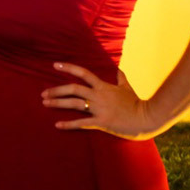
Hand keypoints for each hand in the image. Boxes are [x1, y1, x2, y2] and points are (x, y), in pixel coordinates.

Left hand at [41, 63, 158, 139]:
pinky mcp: (102, 122)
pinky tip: (57, 125)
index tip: (55, 65)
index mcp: (103, 86)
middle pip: (73, 89)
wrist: (146, 117)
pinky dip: (69, 124)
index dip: (68, 68)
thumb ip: (121, 78)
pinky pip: (82, 123)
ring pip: (74, 104)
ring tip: (45, 103)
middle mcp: (99, 95)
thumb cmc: (136, 103)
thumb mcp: (128, 88)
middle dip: (57, 90)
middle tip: (43, 93)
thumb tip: (118, 68)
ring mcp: (100, 109)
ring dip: (58, 103)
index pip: (83, 73)